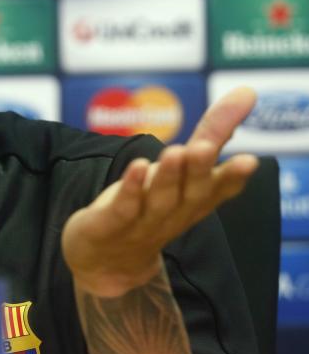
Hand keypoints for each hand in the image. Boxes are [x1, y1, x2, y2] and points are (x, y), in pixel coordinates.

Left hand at [62, 87, 259, 296]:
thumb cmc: (150, 205)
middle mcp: (174, 212)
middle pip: (191, 192)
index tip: (249, 160)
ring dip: (167, 176)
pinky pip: (123, 207)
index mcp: (195, 200)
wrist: (104, 262)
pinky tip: (136, 167)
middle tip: (204, 148)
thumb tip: (246, 91)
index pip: (219, 189)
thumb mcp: (182, 168)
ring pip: (158, 199)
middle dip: (199, 170)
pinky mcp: (110, 224)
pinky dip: (130, 188)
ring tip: (174, 152)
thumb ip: (213, 131)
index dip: (233, 177)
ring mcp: (142, 222)